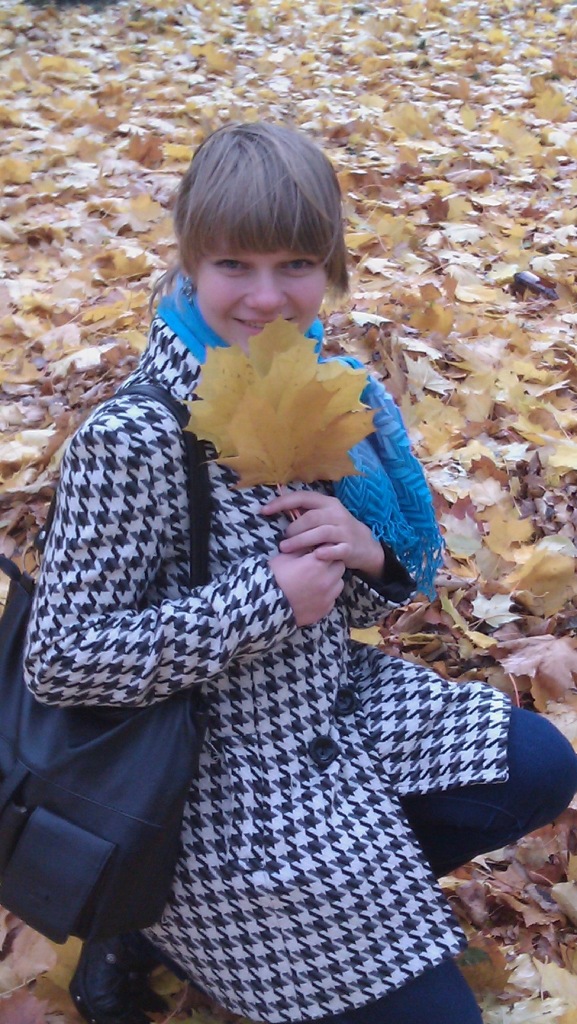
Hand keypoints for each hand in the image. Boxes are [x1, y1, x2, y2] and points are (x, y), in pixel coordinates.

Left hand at [262, 490, 384, 577]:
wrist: (365, 544)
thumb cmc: (336, 528)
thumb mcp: (324, 515)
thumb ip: (305, 513)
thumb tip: (275, 508)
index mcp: (327, 503)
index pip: (302, 497)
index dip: (282, 502)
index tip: (264, 510)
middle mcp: (336, 514)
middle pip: (311, 517)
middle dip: (293, 528)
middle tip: (282, 540)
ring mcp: (344, 531)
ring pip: (321, 532)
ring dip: (301, 541)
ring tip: (286, 548)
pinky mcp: (349, 547)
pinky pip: (337, 549)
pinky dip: (326, 552)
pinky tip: (315, 555)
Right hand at [269, 550, 345, 626]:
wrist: (267, 604)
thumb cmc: (274, 577)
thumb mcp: (286, 556)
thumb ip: (302, 548)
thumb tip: (312, 544)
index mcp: (318, 563)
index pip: (331, 549)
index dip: (325, 549)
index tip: (318, 551)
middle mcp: (327, 579)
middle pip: (340, 565)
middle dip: (332, 563)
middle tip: (320, 565)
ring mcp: (328, 596)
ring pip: (339, 582)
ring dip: (332, 579)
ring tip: (318, 580)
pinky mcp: (325, 609)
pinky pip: (333, 598)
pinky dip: (327, 595)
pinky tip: (314, 594)